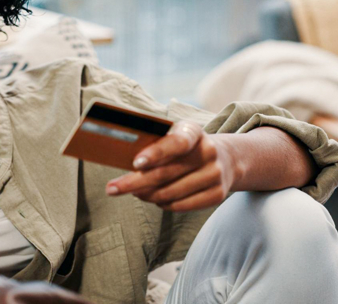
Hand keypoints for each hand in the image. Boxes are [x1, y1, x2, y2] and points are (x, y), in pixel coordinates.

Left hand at [105, 121, 239, 211]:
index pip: (176, 142)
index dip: (156, 154)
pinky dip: (163, 204)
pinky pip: (181, 205)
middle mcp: (208, 151)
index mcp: (193, 132)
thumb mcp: (174, 136)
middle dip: (134, 182)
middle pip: (165, 173)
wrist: (225, 158)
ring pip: (170, 193)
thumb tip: (121, 158)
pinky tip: (154, 199)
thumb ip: (155, 144)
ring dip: (146, 195)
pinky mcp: (217, 194)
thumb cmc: (185, 147)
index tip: (135, 163)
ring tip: (135, 192)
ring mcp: (215, 174)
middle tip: (112, 189)